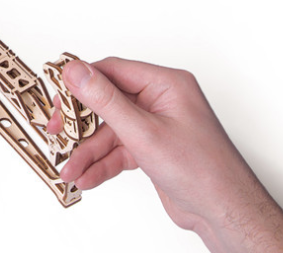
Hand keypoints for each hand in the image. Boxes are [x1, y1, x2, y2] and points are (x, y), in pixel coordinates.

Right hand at [47, 57, 282, 252]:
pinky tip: (88, 177)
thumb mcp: (143, 132)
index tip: (58, 96)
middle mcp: (161, 100)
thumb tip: (76, 71)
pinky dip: (102, 163)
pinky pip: (118, 149)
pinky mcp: (152, 148)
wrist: (225, 212)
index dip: (81, 83)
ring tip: (71, 169)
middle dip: (81, 126)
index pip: (112, 71)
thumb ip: (105, 100)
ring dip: (89, 152)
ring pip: (109, 131)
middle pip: (107, 103)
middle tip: (58, 133)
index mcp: (166, 84)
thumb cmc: (203, 170)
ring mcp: (156, 125)